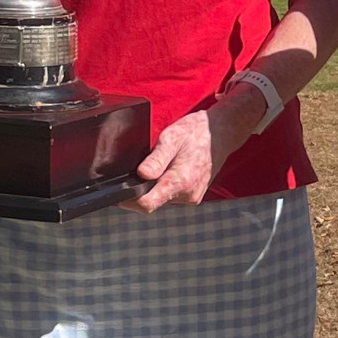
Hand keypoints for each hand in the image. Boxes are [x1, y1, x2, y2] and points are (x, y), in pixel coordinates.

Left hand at [122, 91, 262, 212]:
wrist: (221, 133)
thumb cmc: (196, 133)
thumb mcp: (172, 138)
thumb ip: (156, 159)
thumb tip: (141, 174)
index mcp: (181, 182)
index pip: (147, 204)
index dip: (128, 201)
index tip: (116, 194)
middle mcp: (188, 195)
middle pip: (152, 202)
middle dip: (140, 190)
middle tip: (138, 170)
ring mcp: (191, 198)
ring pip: (161, 199)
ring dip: (153, 187)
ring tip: (159, 165)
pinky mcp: (193, 196)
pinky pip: (171, 195)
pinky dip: (164, 186)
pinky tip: (168, 170)